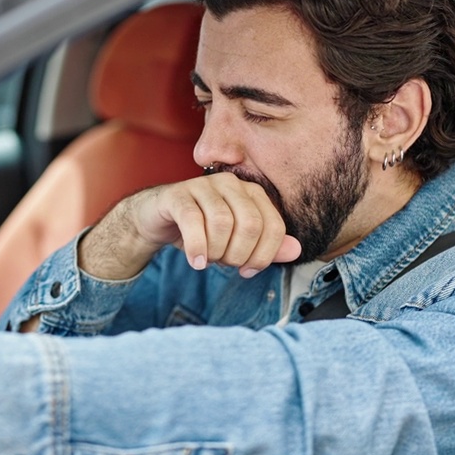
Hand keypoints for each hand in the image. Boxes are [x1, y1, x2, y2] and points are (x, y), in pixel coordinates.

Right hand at [81, 172, 301, 279]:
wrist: (158, 219)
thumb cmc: (202, 230)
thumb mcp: (236, 242)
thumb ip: (267, 246)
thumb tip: (296, 250)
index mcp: (252, 193)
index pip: (273, 226)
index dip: (264, 256)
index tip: (247, 270)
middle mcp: (231, 184)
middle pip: (250, 225)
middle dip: (239, 254)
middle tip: (225, 265)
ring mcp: (203, 185)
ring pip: (222, 223)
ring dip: (217, 252)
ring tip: (208, 260)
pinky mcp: (178, 194)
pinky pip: (192, 221)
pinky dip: (197, 247)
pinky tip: (196, 262)